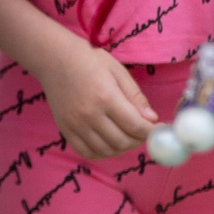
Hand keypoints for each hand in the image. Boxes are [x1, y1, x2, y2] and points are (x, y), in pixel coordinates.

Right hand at [36, 40, 157, 159]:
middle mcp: (89, 115)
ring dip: (122, 147)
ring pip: (106, 150)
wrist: (54, 60)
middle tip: (143, 131)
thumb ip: (136, 97)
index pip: (135, 126)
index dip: (152, 132)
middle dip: (139, 140)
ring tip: (127, 135)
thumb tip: (152, 120)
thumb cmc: (89, 61)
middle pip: (122, 141)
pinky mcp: (65, 129)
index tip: (159, 129)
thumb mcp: (118, 72)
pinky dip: (102, 152)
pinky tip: (109, 142)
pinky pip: (86, 152)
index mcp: (106, 97)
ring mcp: (75, 124)